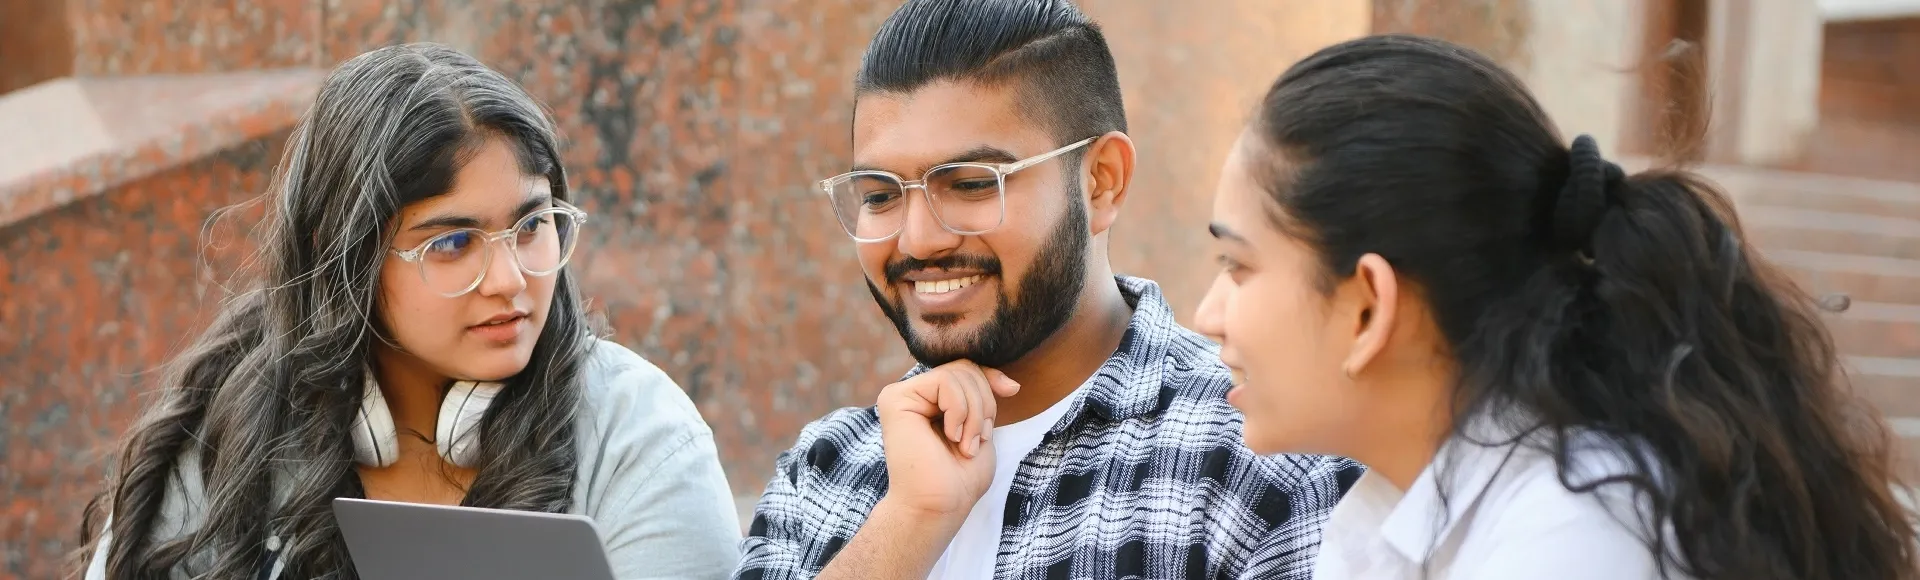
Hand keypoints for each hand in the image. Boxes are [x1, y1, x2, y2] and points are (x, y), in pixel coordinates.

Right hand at [875, 360, 1021, 518]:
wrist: (940, 506)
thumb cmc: (960, 478)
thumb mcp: (981, 430)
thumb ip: (984, 400)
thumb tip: (1009, 382)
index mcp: (932, 400)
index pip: (966, 369)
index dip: (990, 377)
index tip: (1011, 390)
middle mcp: (913, 394)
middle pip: (964, 368)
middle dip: (984, 403)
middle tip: (978, 440)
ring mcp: (901, 395)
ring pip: (957, 375)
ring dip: (974, 414)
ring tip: (966, 445)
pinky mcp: (895, 400)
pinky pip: (944, 382)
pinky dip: (960, 411)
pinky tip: (951, 437)